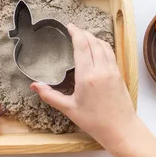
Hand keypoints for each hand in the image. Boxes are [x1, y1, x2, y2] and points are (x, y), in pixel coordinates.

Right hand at [31, 24, 140, 150]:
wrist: (121, 130)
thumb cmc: (94, 122)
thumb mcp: (69, 109)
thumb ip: (50, 95)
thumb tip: (34, 86)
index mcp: (87, 76)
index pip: (82, 46)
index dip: (75, 33)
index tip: (69, 26)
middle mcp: (101, 69)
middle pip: (93, 42)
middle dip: (83, 33)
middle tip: (73, 30)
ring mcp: (112, 71)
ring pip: (104, 46)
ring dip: (94, 38)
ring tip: (84, 36)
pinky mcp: (119, 74)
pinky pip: (110, 53)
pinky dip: (103, 46)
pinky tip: (97, 49)